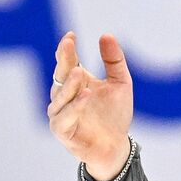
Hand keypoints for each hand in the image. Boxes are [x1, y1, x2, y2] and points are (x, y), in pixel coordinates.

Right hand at [48, 32, 134, 180]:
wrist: (116, 146)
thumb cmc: (114, 114)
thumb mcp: (120, 83)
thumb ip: (114, 60)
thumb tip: (106, 35)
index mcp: (75, 81)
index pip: (67, 61)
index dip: (67, 48)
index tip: (71, 35)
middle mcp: (64, 95)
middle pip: (61, 75)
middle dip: (64, 60)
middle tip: (68, 45)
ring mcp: (60, 113)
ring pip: (60, 96)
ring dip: (69, 85)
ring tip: (79, 72)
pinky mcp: (62, 131)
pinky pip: (64, 117)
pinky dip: (74, 107)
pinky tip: (85, 96)